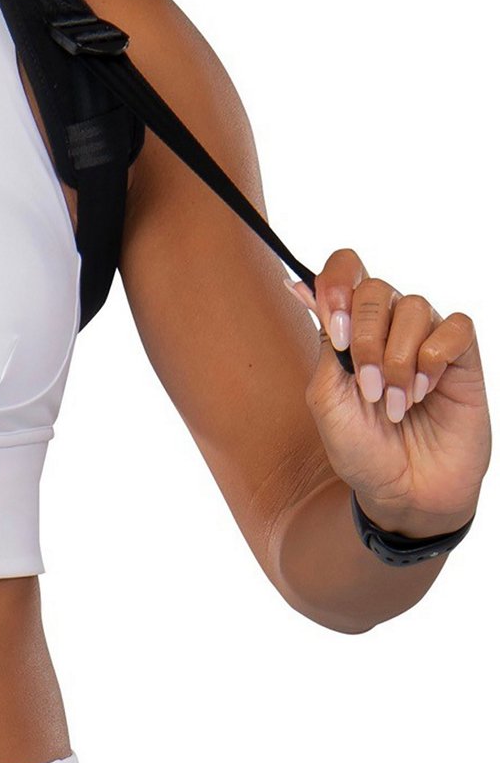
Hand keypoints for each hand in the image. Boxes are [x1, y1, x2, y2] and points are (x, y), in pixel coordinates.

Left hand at [288, 248, 489, 538]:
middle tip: (368, 388)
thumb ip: (324, 341)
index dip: (336, 283)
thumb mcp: (328, 397)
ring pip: (414, 306)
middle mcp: (388, 326)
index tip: (336, 328)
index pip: (345, 269)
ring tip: (397, 402)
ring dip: (399, 359)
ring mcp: (427, 339)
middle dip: (367, 339)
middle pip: (376, 289)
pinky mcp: (463, 359)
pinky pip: (456, 327)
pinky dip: (436, 358)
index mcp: (351, 328)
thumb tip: (299, 284)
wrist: (403, 493)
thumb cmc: (361, 448)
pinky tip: (427, 391)